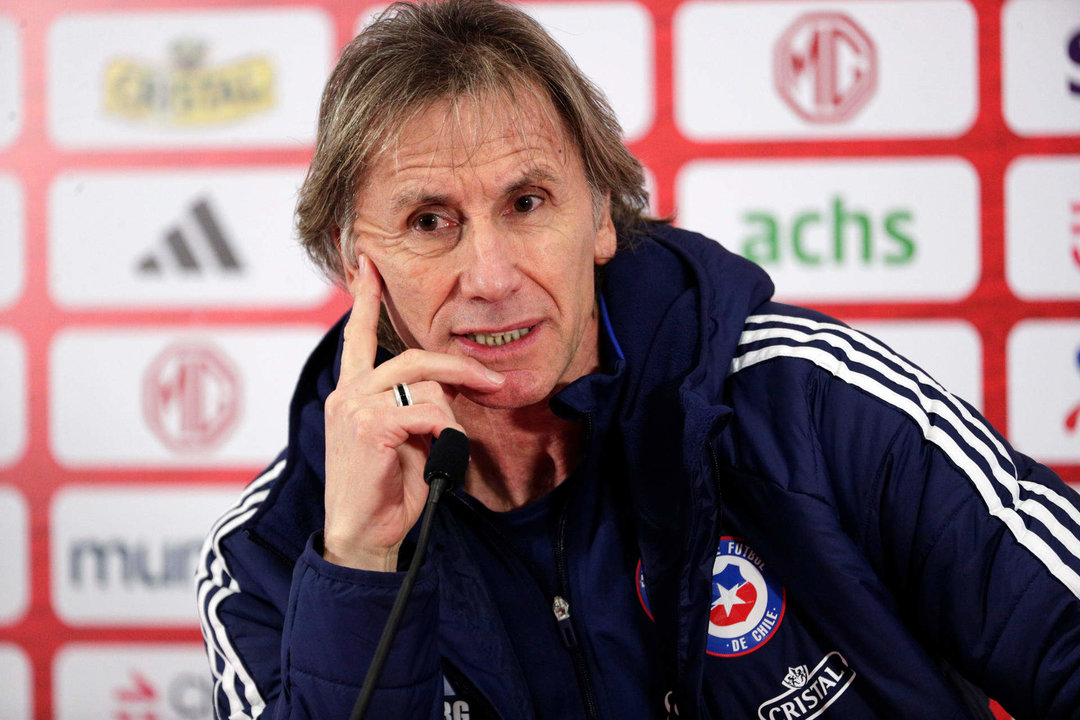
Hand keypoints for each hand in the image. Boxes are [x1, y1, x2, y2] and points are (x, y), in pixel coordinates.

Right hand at [321, 254, 503, 570]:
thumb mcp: (404, 441)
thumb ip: (416, 408)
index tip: (368, 265)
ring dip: (449, 420)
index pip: (357, 337)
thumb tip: (448, 392)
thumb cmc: (387, 491)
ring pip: (425, 388)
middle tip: (491, 383)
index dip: (365, 299)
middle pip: (414, 358)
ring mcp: (352, 408)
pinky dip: (442, 434)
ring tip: (443, 450)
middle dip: (459, 368)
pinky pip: (424, 413)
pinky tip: (435, 456)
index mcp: (352, 394)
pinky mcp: (366, 426)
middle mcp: (347, 394)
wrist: (363, 536)